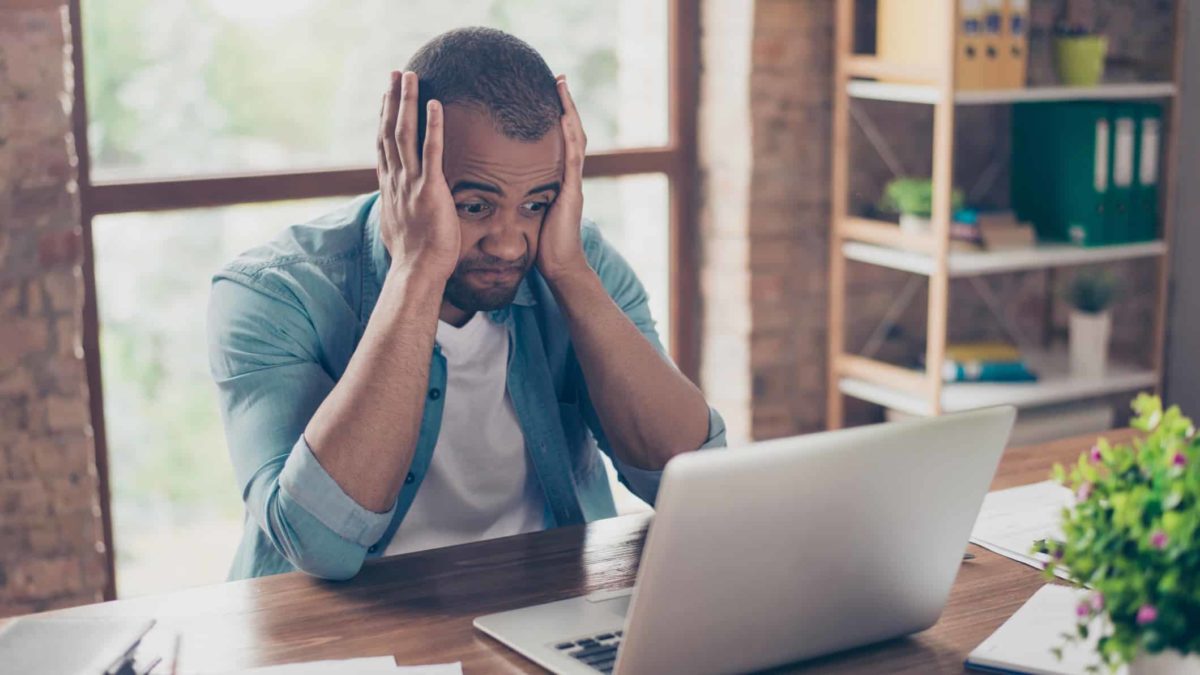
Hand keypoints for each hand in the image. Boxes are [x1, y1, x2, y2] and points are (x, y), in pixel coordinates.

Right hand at [376, 71, 459, 279]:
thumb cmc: (413, 256)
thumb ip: (399, 209)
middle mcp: (396, 180)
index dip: (384, 117)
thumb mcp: (399, 226)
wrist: (417, 272)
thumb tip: (397, 207)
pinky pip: (431, 153)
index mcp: (390, 187)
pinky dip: (432, 127)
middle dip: (392, 99)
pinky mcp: (430, 190)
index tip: (386, 95)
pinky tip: (435, 105)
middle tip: (396, 73)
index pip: (384, 144)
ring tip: (412, 76)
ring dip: (407, 102)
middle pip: (389, 131)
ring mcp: (411, 184)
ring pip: (404, 134)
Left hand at [536, 76, 588, 282]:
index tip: (547, 95)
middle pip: (571, 132)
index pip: (559, 142)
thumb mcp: (527, 213)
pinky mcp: (571, 191)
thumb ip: (520, 196)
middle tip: (559, 79)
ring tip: (562, 86)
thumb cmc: (541, 246)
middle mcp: (569, 177)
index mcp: (559, 180)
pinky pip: (572, 157)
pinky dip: (569, 135)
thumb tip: (498, 187)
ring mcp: (573, 182)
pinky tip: (563, 117)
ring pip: (575, 138)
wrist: (558, 267)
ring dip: (569, 111)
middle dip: (566, 105)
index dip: (555, 118)